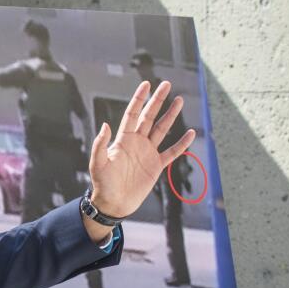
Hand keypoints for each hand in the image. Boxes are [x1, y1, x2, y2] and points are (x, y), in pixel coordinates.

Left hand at [83, 81, 194, 238]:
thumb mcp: (98, 163)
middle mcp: (136, 142)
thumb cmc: (102, 184)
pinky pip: (172, 152)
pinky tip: (190, 133)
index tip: (146, 84)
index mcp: (123, 140)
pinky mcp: (156, 166)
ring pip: (162, 130)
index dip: (139, 99)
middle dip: (157, 100)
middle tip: (166, 84)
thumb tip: (106, 125)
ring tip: (179, 100)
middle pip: (149, 117)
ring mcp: (147, 153)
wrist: (113, 203)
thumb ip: (101, 144)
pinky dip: (181, 144)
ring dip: (170, 115)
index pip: (132, 114)